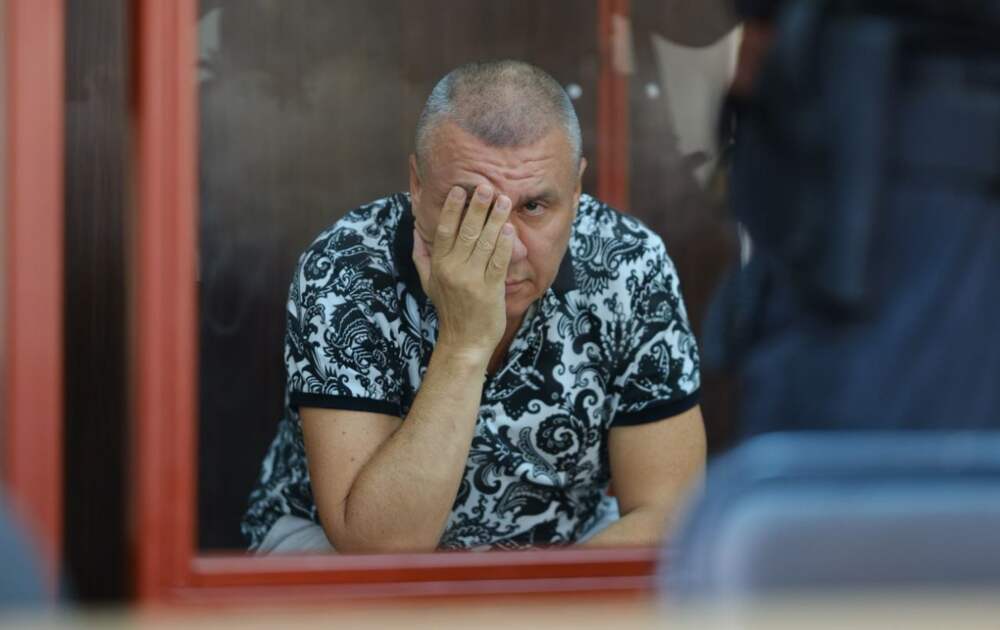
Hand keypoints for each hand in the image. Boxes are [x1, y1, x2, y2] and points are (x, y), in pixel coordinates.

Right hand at [412, 185, 513, 360]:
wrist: (463, 343)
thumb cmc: (449, 310)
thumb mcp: (428, 284)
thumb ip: (421, 256)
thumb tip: (415, 230)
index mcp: (438, 265)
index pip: (444, 230)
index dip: (452, 208)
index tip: (460, 189)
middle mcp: (453, 269)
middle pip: (466, 231)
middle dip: (477, 207)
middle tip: (486, 186)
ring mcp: (472, 280)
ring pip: (484, 243)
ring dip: (495, 219)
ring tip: (503, 200)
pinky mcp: (490, 290)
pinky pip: (498, 262)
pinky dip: (504, 244)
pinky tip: (509, 228)